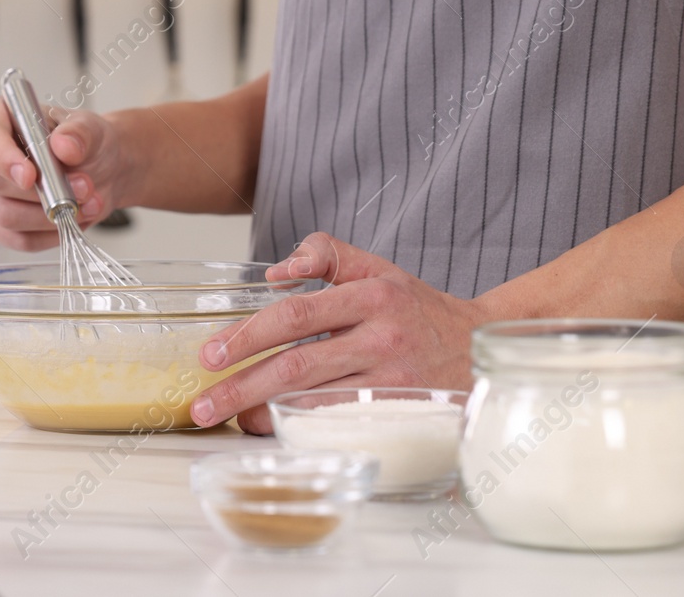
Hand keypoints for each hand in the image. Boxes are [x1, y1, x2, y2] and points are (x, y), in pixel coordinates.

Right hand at [0, 98, 136, 250]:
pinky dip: (50, 235)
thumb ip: (79, 133)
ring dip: (51, 216)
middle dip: (42, 192)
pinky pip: (18, 239)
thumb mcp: (90, 128)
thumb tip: (64, 146)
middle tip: (83, 187)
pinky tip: (72, 220)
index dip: (4, 159)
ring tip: (86, 204)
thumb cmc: (85, 143)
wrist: (100, 171)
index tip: (30, 176)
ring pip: (6, 216)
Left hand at [190, 233, 490, 432]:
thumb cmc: (417, 308)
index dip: (250, 334)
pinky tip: (272, 429)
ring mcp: (394, 381)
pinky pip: (340, 425)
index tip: (211, 352)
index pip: (297, 313)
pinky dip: (300, 427)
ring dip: (264, 413)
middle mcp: (382, 338)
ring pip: (316, 401)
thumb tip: (275, 272)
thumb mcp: (377, 267)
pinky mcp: (401, 414)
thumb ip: (326, 254)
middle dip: (243, 385)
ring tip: (228, 419)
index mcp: (371, 295)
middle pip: (298, 364)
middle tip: (203, 402)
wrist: (480, 345)